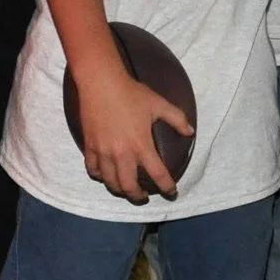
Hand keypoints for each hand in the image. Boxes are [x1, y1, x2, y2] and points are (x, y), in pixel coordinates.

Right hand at [74, 62, 193, 203]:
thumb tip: (190, 132)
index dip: (167, 186)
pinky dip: (100, 176)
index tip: (172, 192)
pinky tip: (106, 174)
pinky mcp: (89, 146)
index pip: (158, 174)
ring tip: (126, 188)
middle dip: (138, 196)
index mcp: (141, 145)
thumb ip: (177, 119)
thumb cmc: (131, 93)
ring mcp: (103, 152)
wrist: (101, 83)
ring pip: (110, 182)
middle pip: (129, 187)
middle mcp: (122, 154)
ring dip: (119, 189)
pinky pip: (93, 170)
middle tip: (144, 196)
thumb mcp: (159, 104)